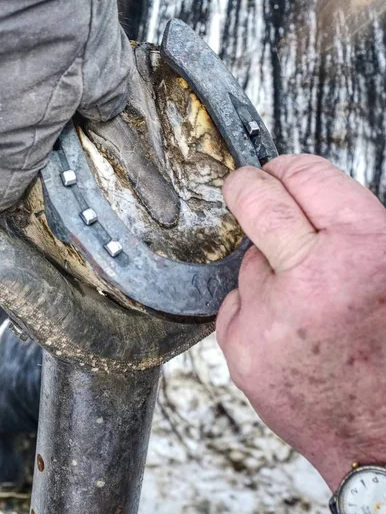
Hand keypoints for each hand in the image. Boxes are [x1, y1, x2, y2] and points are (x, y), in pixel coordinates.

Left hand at [216, 154, 385, 490]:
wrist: (384, 437)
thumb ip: (350, 226)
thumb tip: (296, 186)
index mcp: (366, 249)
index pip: (305, 174)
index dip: (288, 168)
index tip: (277, 171)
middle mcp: (314, 278)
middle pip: (254, 200)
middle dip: (248, 186)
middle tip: (245, 185)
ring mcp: (270, 317)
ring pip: (247, 260)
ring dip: (268, 268)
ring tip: (305, 303)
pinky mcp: (242, 350)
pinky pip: (235, 302)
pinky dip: (254, 306)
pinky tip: (286, 330)